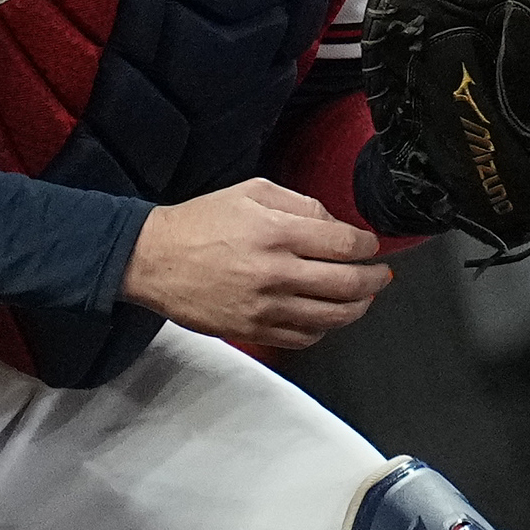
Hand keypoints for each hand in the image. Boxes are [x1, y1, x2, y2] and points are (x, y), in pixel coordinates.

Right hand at [125, 179, 392, 351]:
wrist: (150, 258)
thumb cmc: (199, 223)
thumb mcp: (253, 192)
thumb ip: (302, 204)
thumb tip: (338, 225)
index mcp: (277, 233)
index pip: (345, 244)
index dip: (367, 245)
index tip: (370, 245)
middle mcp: (274, 272)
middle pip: (348, 284)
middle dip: (374, 279)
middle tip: (379, 275)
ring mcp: (264, 306)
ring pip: (332, 316)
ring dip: (358, 307)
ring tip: (363, 298)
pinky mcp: (252, 329)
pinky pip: (303, 337)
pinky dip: (323, 328)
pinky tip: (325, 316)